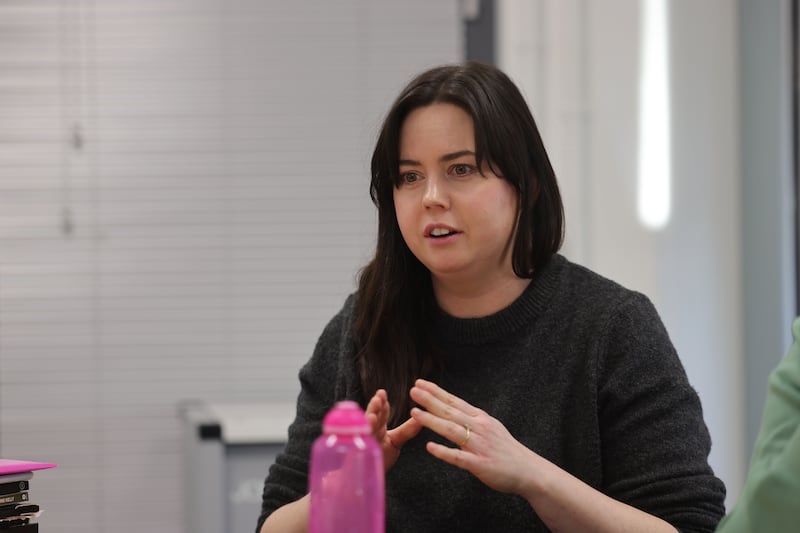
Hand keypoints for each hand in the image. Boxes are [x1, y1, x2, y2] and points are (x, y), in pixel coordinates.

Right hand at [365, 389, 422, 471]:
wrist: (368, 479)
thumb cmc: (380, 458)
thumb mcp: (395, 442)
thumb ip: (407, 430)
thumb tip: (421, 417)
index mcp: (377, 428)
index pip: (379, 414)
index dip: (381, 405)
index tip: (382, 393)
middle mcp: (369, 434)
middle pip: (369, 420)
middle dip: (373, 410)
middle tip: (378, 400)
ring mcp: (362, 445)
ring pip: (363, 433)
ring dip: (366, 425)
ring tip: (371, 418)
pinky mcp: (357, 457)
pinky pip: (355, 448)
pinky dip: (357, 442)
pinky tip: (360, 437)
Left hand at [409, 379, 535, 494]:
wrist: (530, 470)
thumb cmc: (507, 450)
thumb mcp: (492, 427)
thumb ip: (473, 419)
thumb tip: (455, 409)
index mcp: (481, 419)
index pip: (455, 402)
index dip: (437, 392)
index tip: (420, 383)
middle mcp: (480, 428)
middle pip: (451, 411)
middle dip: (430, 400)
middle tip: (413, 390)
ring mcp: (480, 446)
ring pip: (452, 430)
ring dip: (432, 421)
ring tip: (414, 412)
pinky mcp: (480, 465)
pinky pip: (459, 458)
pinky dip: (444, 452)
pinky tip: (430, 447)